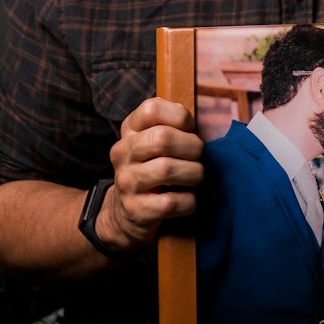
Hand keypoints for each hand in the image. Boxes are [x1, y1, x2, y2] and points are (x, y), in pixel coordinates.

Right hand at [101, 98, 203, 250]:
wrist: (126, 215)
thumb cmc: (152, 170)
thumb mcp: (153, 143)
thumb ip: (172, 126)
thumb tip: (200, 122)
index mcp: (130, 130)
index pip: (151, 109)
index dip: (179, 116)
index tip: (189, 129)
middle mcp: (123, 153)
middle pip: (163, 138)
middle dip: (192, 147)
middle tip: (197, 156)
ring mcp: (126, 182)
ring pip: (167, 170)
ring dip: (193, 174)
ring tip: (194, 177)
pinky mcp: (135, 210)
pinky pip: (171, 202)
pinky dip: (188, 201)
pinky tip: (187, 200)